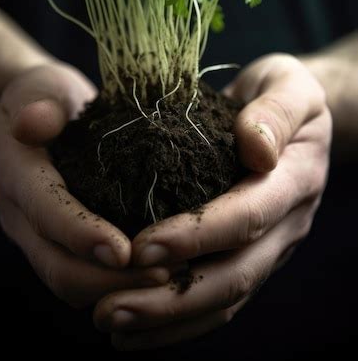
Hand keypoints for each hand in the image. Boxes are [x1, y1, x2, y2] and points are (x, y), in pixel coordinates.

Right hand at [0, 61, 171, 307]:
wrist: (35, 113)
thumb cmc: (46, 96)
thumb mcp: (41, 87)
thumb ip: (39, 104)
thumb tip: (32, 123)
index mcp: (15, 173)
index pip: (45, 211)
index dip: (81, 234)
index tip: (124, 251)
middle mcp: (20, 214)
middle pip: (57, 265)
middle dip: (108, 279)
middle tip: (165, 276)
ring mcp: (35, 234)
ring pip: (68, 282)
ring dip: (116, 289)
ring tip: (168, 281)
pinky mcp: (55, 243)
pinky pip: (81, 277)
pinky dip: (115, 284)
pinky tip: (156, 275)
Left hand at [94, 53, 331, 349]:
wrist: (298, 115)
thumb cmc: (283, 91)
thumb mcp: (289, 83)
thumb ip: (276, 110)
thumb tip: (256, 148)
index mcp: (294, 179)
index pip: (247, 216)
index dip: (197, 235)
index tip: (140, 248)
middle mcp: (286, 223)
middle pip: (235, 274)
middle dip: (174, 298)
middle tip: (111, 309)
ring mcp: (271, 244)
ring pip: (226, 296)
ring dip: (170, 318)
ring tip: (112, 323)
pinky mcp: (252, 253)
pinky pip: (220, 296)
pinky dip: (180, 318)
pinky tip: (136, 327)